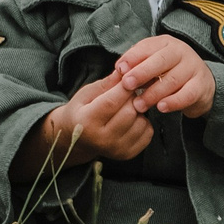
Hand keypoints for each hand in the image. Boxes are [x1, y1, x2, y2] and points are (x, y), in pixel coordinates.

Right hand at [28, 74, 154, 174]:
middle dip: (132, 97)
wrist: (75, 139)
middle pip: (130, 112)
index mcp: (87, 122)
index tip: (131, 77)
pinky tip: (131, 120)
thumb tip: (126, 69)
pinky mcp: (127, 154)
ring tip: (127, 107)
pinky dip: (143, 122)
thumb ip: (107, 83)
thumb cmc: (81, 111)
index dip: (125, 86)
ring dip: (138, 110)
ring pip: (141, 122)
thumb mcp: (86, 93)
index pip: (112, 101)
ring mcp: (116, 149)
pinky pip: (147, 132)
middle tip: (128, 93)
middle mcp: (101, 139)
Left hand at [115, 34, 216, 117]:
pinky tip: (161, 108)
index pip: (147, 47)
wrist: (200, 85)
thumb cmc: (167, 73)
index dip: (132, 58)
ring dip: (153, 93)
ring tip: (139, 105)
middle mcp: (181, 52)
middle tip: (127, 85)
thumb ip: (135, 66)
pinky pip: (187, 94)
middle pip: (160, 61)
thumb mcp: (151, 65)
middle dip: (141, 73)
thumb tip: (118, 71)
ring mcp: (193, 68)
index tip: (119, 70)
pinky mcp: (201, 86)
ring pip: (172, 80)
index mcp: (165, 43)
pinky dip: (173, 102)